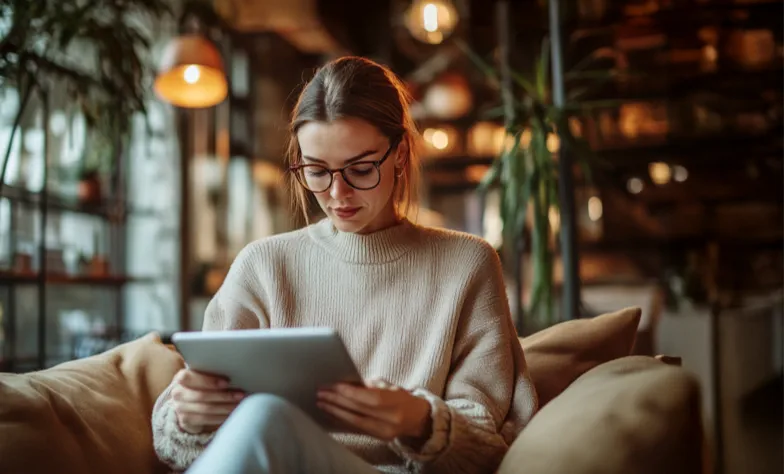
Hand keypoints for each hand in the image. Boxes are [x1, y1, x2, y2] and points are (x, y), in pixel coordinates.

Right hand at [170, 368, 245, 433]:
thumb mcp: (202, 376)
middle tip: (240, 394)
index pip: (189, 377)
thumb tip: (234, 371)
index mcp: (181, 378)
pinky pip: (206, 420)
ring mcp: (180, 408)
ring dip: (225, 407)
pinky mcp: (186, 421)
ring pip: (206, 409)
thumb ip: (211, 373)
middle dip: (224, 395)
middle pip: (201, 395)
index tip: (227, 382)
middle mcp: (178, 393)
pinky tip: (231, 413)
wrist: (186, 404)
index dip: (208, 381)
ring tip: (238, 404)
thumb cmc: (200, 385)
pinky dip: (220, 417)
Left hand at [317, 379, 431, 442]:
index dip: (351, 392)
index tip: (334, 386)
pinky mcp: (378, 438)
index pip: (371, 399)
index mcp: (397, 403)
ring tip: (321, 404)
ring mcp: (384, 432)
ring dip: (335, 412)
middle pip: (360, 410)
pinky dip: (342, 421)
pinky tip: (331, 415)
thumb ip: (372, 386)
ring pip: (355, 422)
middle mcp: (391, 420)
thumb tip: (349, 384)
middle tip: (321, 393)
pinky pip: (356, 429)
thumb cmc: (402, 397)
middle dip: (338, 401)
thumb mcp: (391, 386)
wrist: (417, 419)